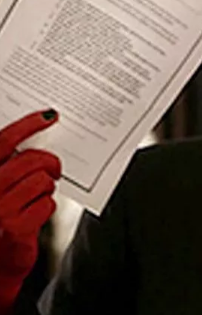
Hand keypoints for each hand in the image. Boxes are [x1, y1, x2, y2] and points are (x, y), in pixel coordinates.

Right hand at [0, 109, 59, 309]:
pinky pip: (47, 203)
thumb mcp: (0, 187)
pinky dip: (47, 207)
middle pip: (30, 160)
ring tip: (38, 196)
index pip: (3, 141)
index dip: (27, 125)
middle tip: (55, 169)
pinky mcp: (15, 227)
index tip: (48, 116)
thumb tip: (37, 140)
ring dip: (47, 188)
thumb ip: (9, 166)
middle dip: (49, 162)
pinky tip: (35, 215)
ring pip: (42, 181)